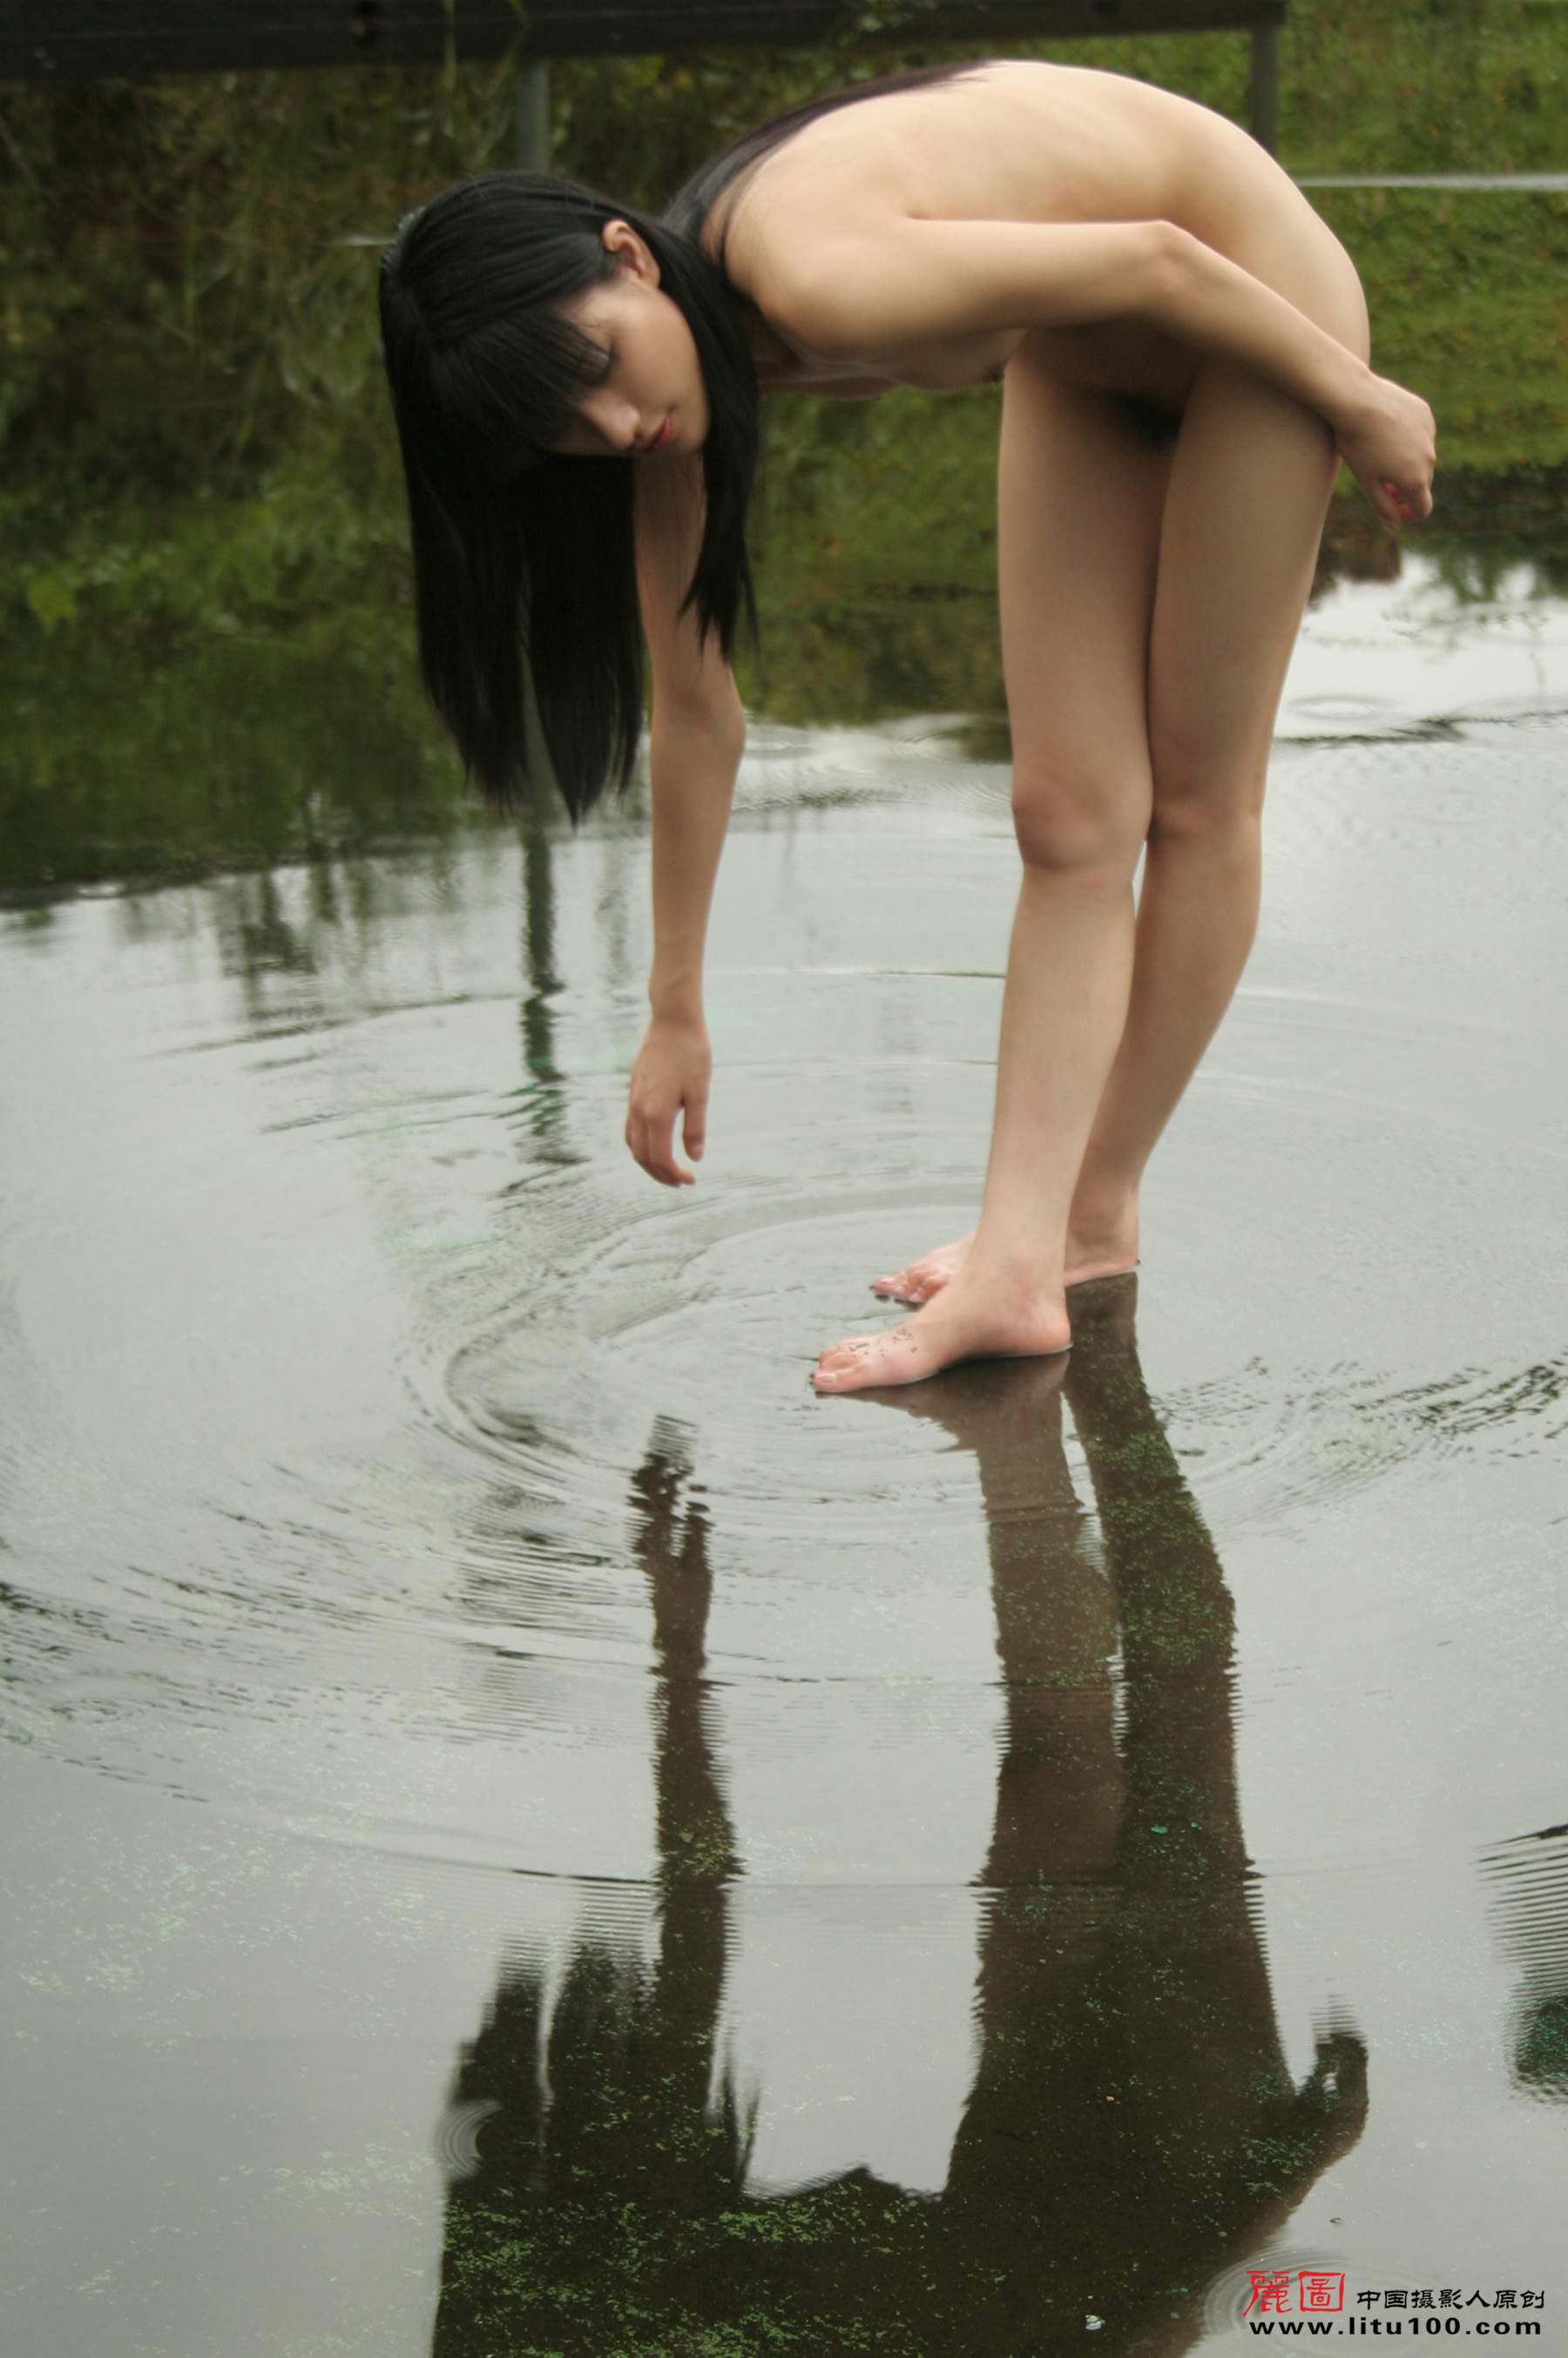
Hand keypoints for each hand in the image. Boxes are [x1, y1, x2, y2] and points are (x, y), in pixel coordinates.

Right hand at [626, 1011, 710, 1185]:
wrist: (672, 1019)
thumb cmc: (691, 1053)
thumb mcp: (700, 1092)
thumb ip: (695, 1128)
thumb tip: (694, 1158)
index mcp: (656, 1113)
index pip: (659, 1158)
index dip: (674, 1175)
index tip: (692, 1179)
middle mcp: (639, 1109)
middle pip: (641, 1156)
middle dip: (659, 1174)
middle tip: (681, 1182)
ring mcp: (633, 1099)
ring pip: (632, 1143)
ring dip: (647, 1161)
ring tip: (668, 1168)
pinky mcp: (633, 1090)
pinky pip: (630, 1127)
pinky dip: (641, 1144)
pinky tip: (656, 1142)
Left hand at [1335, 372, 1435, 529]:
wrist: (1357, 399)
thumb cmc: (1356, 443)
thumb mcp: (1366, 481)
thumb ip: (1382, 506)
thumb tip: (1394, 525)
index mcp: (1415, 479)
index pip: (1423, 508)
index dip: (1409, 515)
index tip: (1394, 511)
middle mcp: (1429, 458)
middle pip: (1423, 483)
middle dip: (1405, 489)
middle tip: (1381, 484)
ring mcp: (1429, 434)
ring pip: (1423, 457)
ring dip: (1408, 464)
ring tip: (1380, 455)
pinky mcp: (1425, 413)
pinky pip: (1421, 434)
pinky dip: (1409, 440)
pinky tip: (1387, 431)